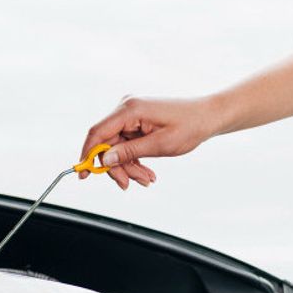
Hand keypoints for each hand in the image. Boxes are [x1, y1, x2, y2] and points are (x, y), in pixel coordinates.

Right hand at [79, 94, 218, 190]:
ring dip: (129, 166)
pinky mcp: (138, 120)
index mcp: (130, 109)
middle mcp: (127, 107)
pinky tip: (147, 172)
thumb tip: (105, 160)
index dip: (88, 155)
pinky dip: (134, 159)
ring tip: (146, 179)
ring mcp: (132, 113)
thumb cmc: (189, 126)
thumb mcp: (159, 145)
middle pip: (107, 143)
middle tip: (130, 184)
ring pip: (118, 146)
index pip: (98, 133)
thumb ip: (130, 152)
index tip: (84, 174)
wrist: (208, 116)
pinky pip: (127, 143)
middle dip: (118, 167)